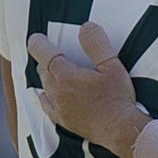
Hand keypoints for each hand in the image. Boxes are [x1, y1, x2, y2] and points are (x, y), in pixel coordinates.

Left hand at [26, 22, 149, 157]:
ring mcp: (58, 106)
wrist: (119, 129)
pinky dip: (45, 96)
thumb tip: (87, 28)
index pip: (45, 54)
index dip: (39, 43)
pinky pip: (46, 104)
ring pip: (44, 86)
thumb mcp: (113, 67)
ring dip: (48, 76)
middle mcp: (57, 91)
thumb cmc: (117, 99)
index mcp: (67, 76)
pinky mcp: (62, 119)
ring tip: (57, 71)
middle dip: (48, 59)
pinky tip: (47, 95)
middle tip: (56, 53)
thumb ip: (97, 45)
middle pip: (43, 69)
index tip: (37, 38)